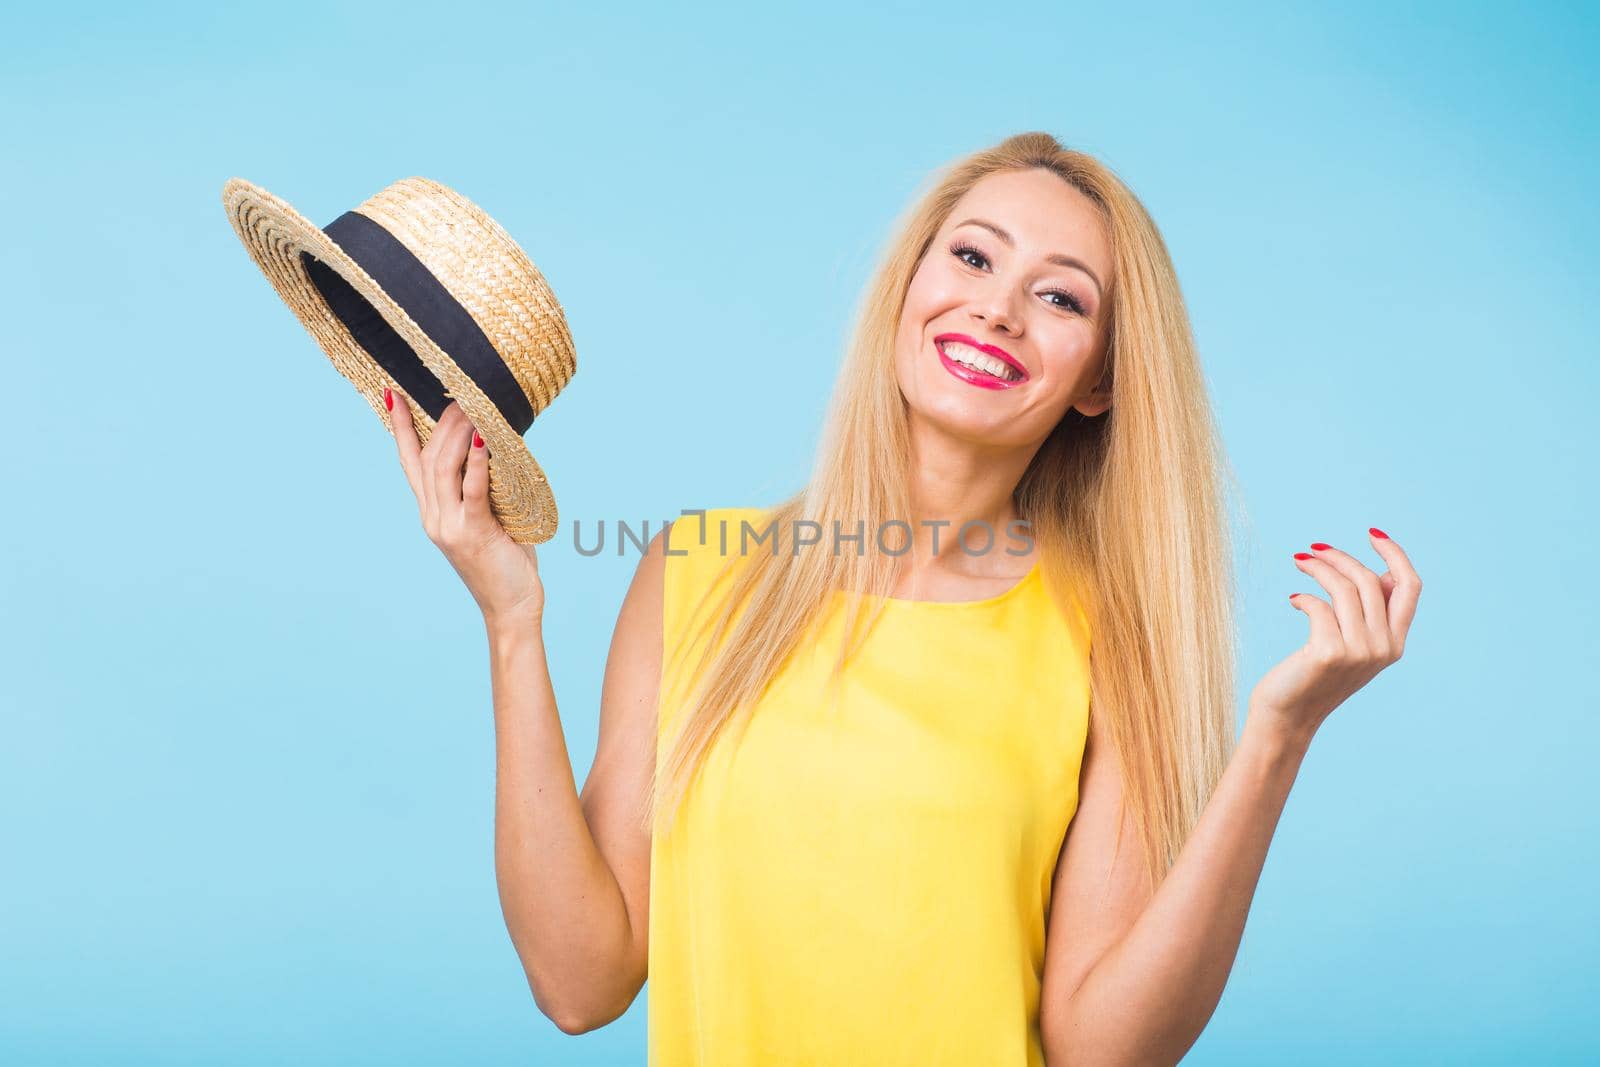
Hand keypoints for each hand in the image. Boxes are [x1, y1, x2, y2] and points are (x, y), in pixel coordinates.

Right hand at [386, 386, 544, 624]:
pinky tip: (485, 439)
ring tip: (471, 405)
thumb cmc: (505, 561)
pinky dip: (478, 463)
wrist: (511, 607)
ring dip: (459, 433)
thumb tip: (494, 445)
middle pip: (428, 457)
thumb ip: (482, 488)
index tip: (391, 392)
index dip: (399, 427)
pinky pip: (472, 491)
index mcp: (432, 512)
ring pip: (444, 468)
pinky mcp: (473, 533)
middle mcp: (433, 517)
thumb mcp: (489, 518)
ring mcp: (449, 526)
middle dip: (441, 421)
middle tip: (459, 391)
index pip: (409, 461)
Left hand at [1248, 529, 1422, 746]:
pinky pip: (1318, 606)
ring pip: (1344, 588)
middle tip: (1312, 550)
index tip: (1373, 534)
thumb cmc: (1314, 676)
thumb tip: (1380, 572)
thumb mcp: (1352, 645)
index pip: (1410, 587)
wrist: (1288, 716)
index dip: (1395, 555)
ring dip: (1318, 568)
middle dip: (1340, 557)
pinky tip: (1293, 601)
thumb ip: (1369, 615)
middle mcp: (1384, 648)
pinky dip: (1303, 597)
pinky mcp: (1329, 652)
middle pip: (1370, 580)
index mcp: (1395, 644)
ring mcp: (1359, 652)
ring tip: (1300, 562)